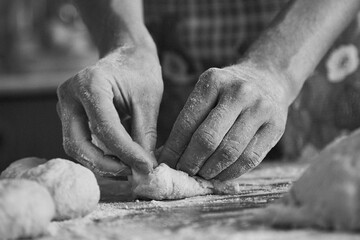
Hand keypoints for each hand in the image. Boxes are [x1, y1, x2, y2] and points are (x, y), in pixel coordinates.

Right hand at [57, 46, 162, 177]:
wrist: (127, 54)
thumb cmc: (140, 71)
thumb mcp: (148, 100)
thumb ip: (145, 134)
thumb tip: (145, 168)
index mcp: (89, 84)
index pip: (105, 128)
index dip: (127, 152)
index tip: (146, 168)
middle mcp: (69, 95)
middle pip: (77, 144)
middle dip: (106, 164)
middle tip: (132, 172)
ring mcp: (66, 105)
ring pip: (77, 146)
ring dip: (102, 162)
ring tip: (130, 167)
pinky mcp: (70, 115)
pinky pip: (81, 141)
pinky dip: (100, 153)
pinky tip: (121, 158)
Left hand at [159, 64, 288, 180]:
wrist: (268, 78)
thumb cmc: (228, 92)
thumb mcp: (208, 92)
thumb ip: (191, 119)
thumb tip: (168, 155)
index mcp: (214, 81)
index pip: (187, 123)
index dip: (173, 149)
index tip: (165, 164)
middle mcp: (238, 92)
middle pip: (208, 139)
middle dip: (190, 162)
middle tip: (183, 173)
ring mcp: (260, 108)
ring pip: (229, 152)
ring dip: (210, 171)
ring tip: (200, 175)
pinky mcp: (276, 126)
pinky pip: (249, 159)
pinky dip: (231, 173)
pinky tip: (220, 175)